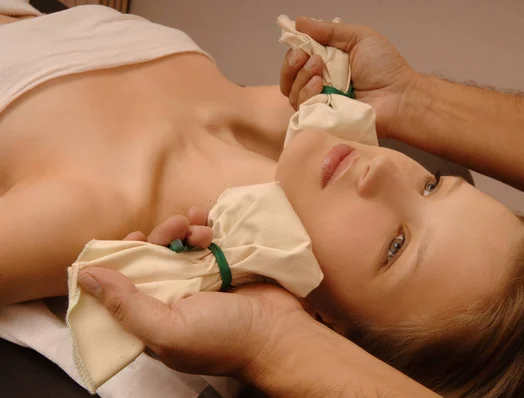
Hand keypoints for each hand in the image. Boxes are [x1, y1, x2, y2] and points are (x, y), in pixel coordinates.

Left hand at [77, 208, 311, 377]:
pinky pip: (206, 236)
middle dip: (160, 237)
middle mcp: (173, 297)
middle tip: (174, 229)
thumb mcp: (167, 330)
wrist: (279, 333)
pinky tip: (207, 220)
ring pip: (179, 243)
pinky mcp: (223, 263)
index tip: (132, 240)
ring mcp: (200, 278)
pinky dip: (204, 223)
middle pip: (152, 257)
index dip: (122, 260)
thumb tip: (85, 275)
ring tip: (200, 231)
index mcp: (153, 318)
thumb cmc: (222, 338)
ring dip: (185, 229)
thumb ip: (126, 305)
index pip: (123, 286)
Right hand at [280, 17, 420, 137]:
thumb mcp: (359, 37)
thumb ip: (329, 30)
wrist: (399, 96)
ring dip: (301, 78)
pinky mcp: (321, 119)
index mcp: (327, 62)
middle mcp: (319, 83)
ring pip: (291, 92)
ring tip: (321, 75)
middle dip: (292, 64)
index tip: (301, 46)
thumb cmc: (384, 67)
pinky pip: (301, 109)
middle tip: (313, 60)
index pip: (297, 57)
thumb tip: (299, 21)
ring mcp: (320, 103)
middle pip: (288, 76)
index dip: (294, 51)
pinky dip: (306, 94)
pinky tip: (320, 88)